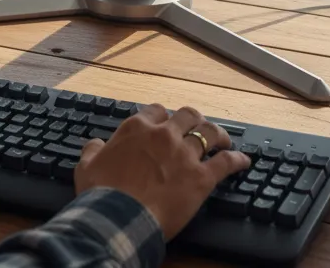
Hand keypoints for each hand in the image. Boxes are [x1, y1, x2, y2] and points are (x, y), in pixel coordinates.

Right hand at [74, 104, 249, 238]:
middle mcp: (163, 135)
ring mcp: (184, 155)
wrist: (118, 219)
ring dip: (219, 134)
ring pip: (209, 133)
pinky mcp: (200, 178)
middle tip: (198, 127)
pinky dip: (236, 160)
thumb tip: (94, 144)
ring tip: (224, 139)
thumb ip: (92, 150)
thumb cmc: (101, 194)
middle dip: (194, 119)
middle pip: (187, 115)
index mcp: (137, 129)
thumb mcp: (86, 166)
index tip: (165, 123)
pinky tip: (243, 162)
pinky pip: (225, 163)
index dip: (163, 116)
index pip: (156, 111)